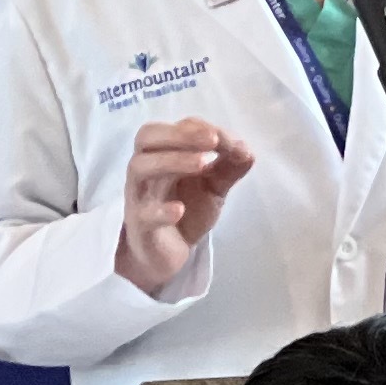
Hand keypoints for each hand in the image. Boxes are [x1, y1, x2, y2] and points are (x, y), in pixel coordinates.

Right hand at [116, 118, 257, 294]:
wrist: (165, 255)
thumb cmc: (186, 211)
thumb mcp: (213, 186)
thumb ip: (229, 167)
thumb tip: (246, 149)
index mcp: (163, 154)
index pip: (175, 128)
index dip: (201, 130)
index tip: (227, 140)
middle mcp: (146, 170)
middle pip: (147, 138)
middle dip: (180, 134)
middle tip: (213, 141)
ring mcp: (139, 197)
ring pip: (141, 168)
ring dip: (173, 161)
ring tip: (203, 164)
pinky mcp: (140, 227)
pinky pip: (144, 215)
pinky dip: (161, 211)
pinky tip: (180, 209)